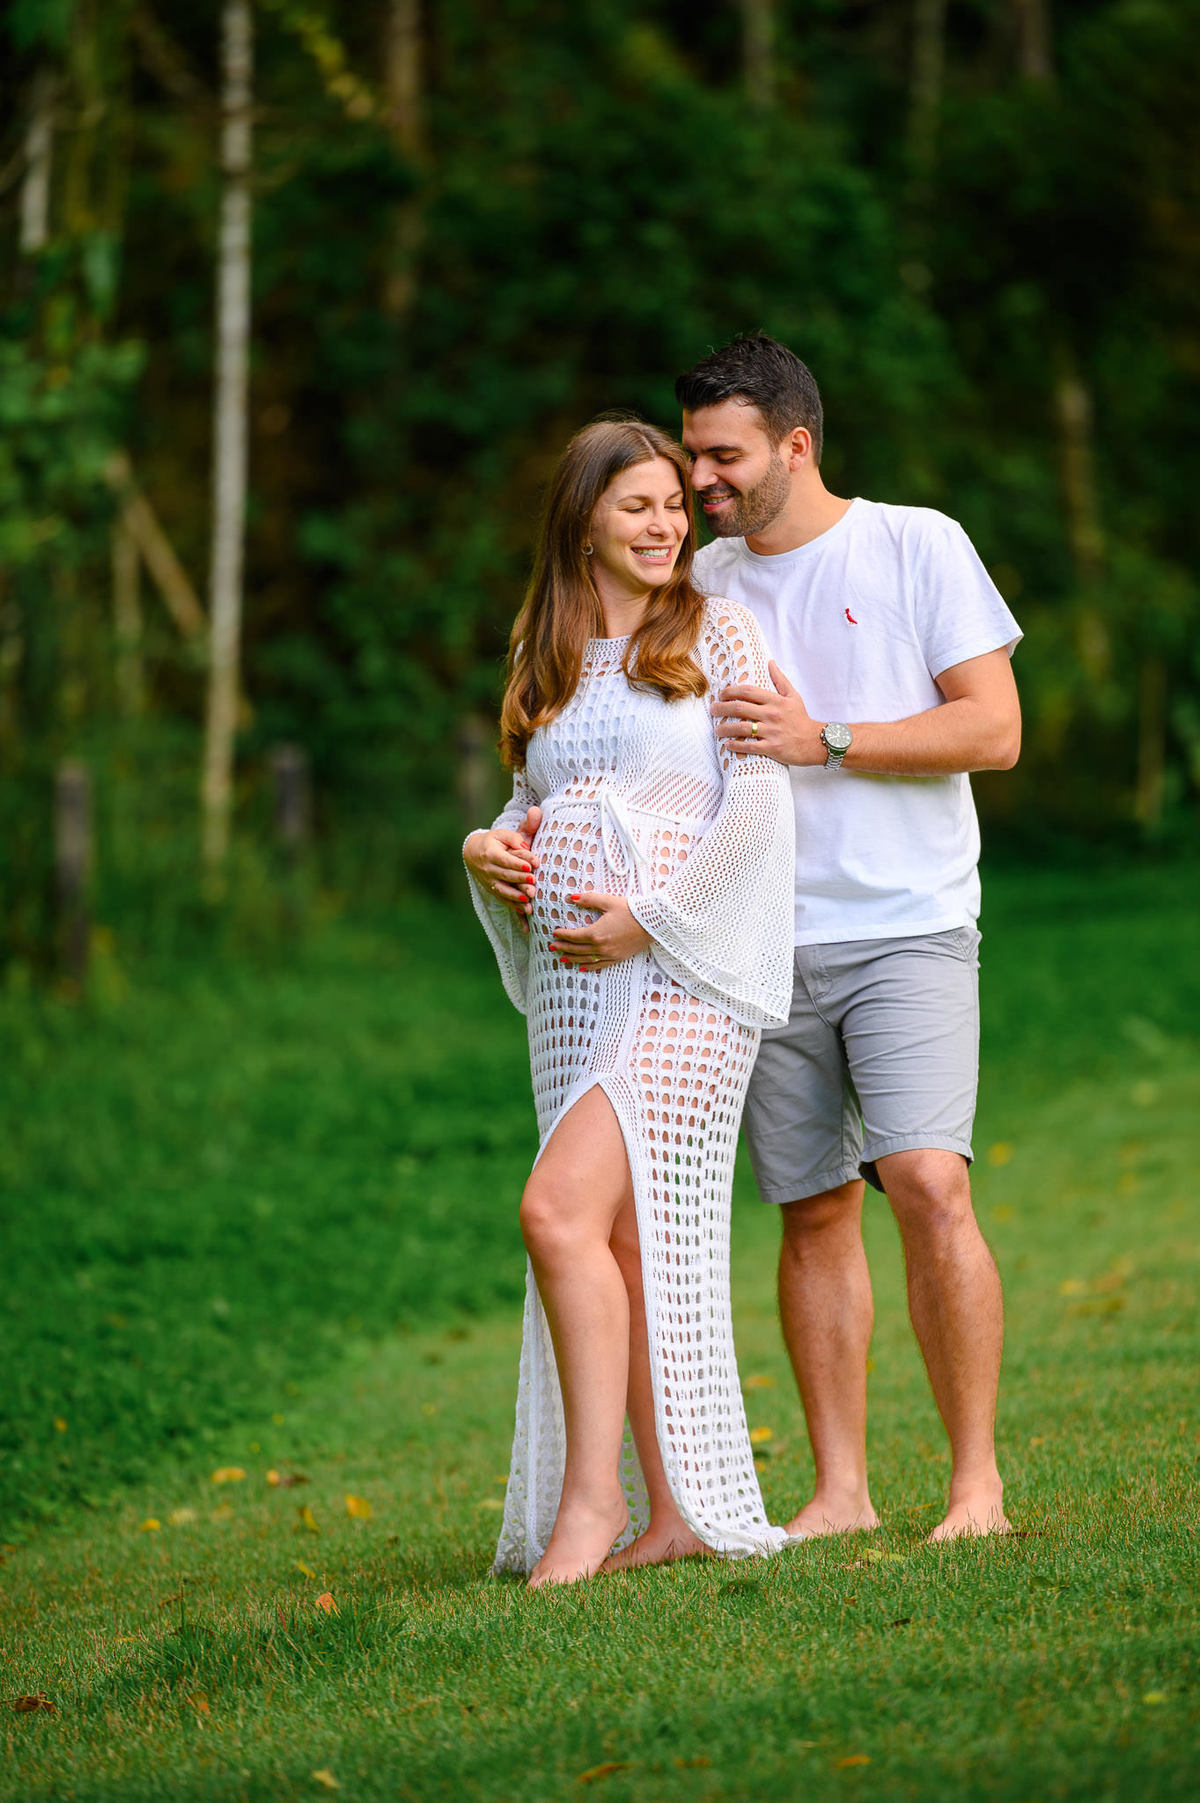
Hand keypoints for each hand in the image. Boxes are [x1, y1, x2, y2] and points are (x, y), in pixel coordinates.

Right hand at [464, 807, 541, 929]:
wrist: (473, 853)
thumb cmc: (495, 841)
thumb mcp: (503, 833)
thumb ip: (518, 833)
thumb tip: (529, 831)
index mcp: (490, 853)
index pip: (504, 859)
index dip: (517, 863)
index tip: (531, 865)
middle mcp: (488, 869)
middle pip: (505, 876)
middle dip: (520, 879)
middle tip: (534, 882)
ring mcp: (489, 882)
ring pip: (502, 891)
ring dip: (515, 897)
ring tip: (529, 901)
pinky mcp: (492, 891)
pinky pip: (503, 901)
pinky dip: (514, 909)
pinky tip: (525, 916)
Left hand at [548, 892, 651, 968]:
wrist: (654, 923)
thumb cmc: (632, 910)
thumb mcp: (609, 901)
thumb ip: (589, 899)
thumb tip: (572, 897)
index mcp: (597, 932)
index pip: (574, 936)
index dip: (563, 935)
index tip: (555, 933)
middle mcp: (601, 946)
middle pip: (577, 949)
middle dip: (563, 947)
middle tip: (552, 946)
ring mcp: (610, 954)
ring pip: (586, 959)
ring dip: (573, 958)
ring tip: (562, 958)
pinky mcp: (618, 958)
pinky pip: (600, 965)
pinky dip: (589, 966)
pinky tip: (582, 967)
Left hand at [711, 660, 824, 765]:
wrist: (815, 742)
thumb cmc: (801, 719)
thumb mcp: (793, 696)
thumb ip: (780, 679)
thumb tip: (770, 662)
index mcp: (775, 700)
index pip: (747, 691)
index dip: (730, 691)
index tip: (721, 694)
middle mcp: (772, 714)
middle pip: (740, 708)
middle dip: (722, 708)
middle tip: (713, 710)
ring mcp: (772, 731)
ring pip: (741, 728)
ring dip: (725, 728)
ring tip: (717, 730)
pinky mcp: (772, 747)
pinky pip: (749, 746)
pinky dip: (736, 745)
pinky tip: (728, 745)